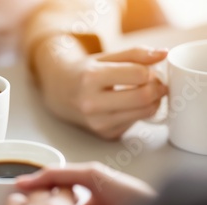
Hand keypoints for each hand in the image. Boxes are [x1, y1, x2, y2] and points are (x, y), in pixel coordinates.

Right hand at [36, 38, 167, 138]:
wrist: (58, 93)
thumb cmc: (84, 72)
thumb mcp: (105, 57)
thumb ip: (136, 54)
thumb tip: (162, 54)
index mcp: (90, 78)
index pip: (138, 75)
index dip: (149, 71)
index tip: (148, 70)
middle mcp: (91, 103)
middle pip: (143, 97)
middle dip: (157, 88)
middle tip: (156, 83)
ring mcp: (97, 122)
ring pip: (144, 113)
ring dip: (152, 101)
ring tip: (144, 91)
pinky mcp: (104, 134)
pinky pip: (135, 123)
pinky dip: (138, 113)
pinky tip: (127, 105)